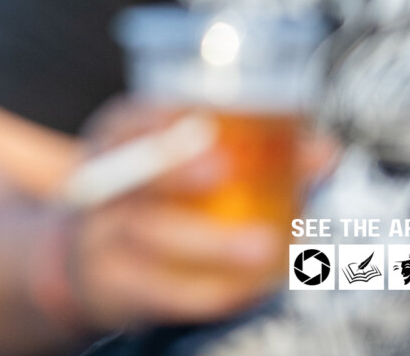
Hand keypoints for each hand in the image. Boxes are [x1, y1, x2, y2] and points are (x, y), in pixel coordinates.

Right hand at [50, 97, 317, 330]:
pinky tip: (251, 288)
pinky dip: (207, 290)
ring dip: (208, 241)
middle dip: (173, 170)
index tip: (195, 117)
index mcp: (116, 144)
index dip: (154, 118)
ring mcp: (99, 238)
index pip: (124, 122)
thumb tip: (325, 150)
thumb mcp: (179, 168)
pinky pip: (157, 291)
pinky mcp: (113, 287)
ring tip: (265, 246)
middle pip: (131, 175)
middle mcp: (100, 186)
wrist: (84, 262)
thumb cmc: (154, 202)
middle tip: (222, 170)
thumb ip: (253, 157)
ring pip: (145, 235)